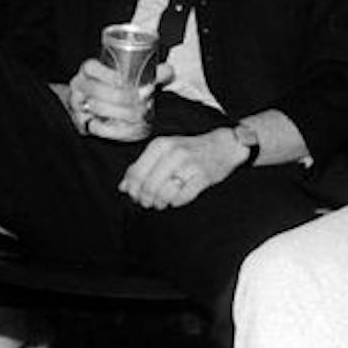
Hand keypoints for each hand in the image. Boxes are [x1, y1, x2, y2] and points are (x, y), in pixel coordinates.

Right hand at [66, 57, 170, 141]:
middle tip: (141, 102)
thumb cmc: (122, 89)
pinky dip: (114, 129)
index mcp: (89, 70)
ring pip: (97, 107)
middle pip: (96, 89)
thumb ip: (153, 73)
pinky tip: (129, 127)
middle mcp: (80, 85)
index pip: (91, 67)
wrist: (106, 108)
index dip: (107, 73)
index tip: (125, 80)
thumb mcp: (135, 77)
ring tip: (140, 114)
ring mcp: (78, 105)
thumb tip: (169, 71)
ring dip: (121, 112)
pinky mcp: (83, 124)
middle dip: (121, 97)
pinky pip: (96, 127)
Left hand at [120, 129, 238, 210]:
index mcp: (161, 145)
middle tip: (147, 202)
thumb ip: (142, 167)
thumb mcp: (164, 152)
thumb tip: (123, 187)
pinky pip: (182, 198)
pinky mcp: (202, 177)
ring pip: (164, 194)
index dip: (132, 189)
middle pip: (148, 186)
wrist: (223, 146)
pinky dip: (175, 202)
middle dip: (145, 199)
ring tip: (161, 202)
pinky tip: (176, 199)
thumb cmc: (190, 150)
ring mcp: (189, 165)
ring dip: (159, 202)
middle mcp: (174, 153)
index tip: (134, 195)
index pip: (136, 174)